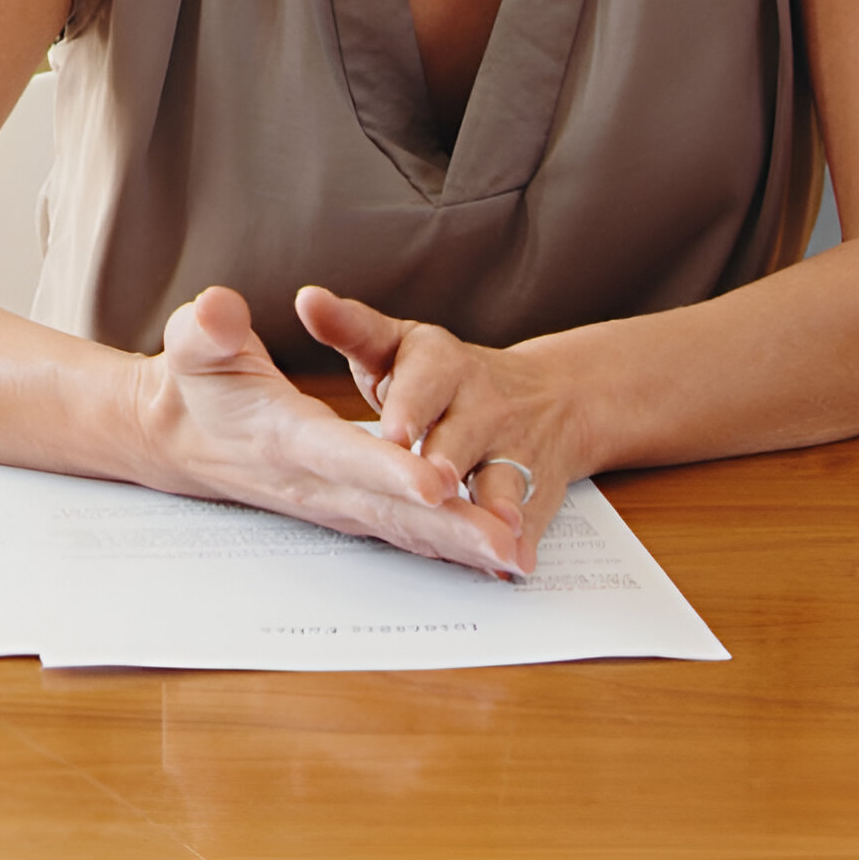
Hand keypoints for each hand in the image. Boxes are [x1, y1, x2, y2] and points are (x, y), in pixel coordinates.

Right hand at [129, 287, 527, 576]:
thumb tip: (216, 310)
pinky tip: (489, 556)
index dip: (388, 470)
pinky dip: (445, 548)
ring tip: (515, 558)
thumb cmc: (193, 384)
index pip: (343, 454)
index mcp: (284, 436)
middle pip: (389, 507)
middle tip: (505, 543)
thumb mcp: (192, 344)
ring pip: (403, 528)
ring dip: (458, 546)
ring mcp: (331, 501)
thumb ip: (207, 329)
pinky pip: (401, 532)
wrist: (173, 438)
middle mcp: (314, 480)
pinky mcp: (344, 507)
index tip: (435, 481)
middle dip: (449, 527)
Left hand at [299, 286, 585, 568]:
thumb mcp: (397, 344)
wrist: (552, 398)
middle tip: (432, 483)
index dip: (410, 406)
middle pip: (464, 434)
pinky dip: (522, 540)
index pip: (425, 380)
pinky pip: (529, 515)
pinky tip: (514, 562)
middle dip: (448, 459)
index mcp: (442, 363)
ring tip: (490, 526)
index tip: (393, 431)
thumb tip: (306, 297)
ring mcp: (512, 448)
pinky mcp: (533, 489)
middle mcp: (481, 403)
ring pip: (502, 477)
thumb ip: (350, 327)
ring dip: (495, 503)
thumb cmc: (441, 376)